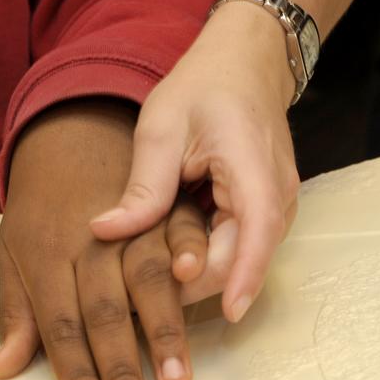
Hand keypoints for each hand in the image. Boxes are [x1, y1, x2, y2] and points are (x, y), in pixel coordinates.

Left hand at [0, 98, 209, 379]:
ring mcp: (129, 215)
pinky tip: (218, 304)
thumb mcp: (15, 241)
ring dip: (168, 332)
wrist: (82, 116)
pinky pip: (187, 235)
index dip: (76, 368)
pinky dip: (200, 268)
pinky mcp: (171, 199)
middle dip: (123, 363)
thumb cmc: (46, 191)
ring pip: (152, 278)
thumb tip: (2, 367)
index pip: (60, 320)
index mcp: (44, 246)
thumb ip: (15, 307)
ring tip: (179, 379)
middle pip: (107, 307)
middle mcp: (88, 235)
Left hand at [89, 2, 300, 322]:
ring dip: (197, 274)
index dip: (243, 277)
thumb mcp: (161, 128)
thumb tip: (104, 231)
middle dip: (196, 284)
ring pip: (239, 259)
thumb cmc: (203, 88)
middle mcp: (275, 194)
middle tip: (138, 300)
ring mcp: (274, 206)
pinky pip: (236, 247)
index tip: (227, 315)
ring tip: (146, 287)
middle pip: (242, 258)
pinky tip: (165, 263)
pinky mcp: (261, 212)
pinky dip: (203, 257)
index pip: (258, 233)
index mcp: (254, 168)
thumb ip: (143, 185)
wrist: (243, 64)